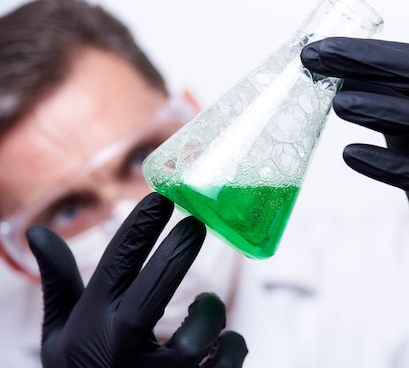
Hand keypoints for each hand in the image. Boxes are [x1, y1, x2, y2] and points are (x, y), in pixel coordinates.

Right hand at [26, 192, 247, 367]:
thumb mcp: (61, 335)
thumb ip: (58, 284)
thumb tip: (37, 232)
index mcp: (91, 331)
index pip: (113, 269)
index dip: (139, 228)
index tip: (161, 197)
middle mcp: (122, 354)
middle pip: (151, 297)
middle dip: (175, 256)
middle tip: (196, 224)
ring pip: (198, 338)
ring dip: (211, 313)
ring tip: (206, 306)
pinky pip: (228, 360)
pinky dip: (232, 345)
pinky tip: (219, 345)